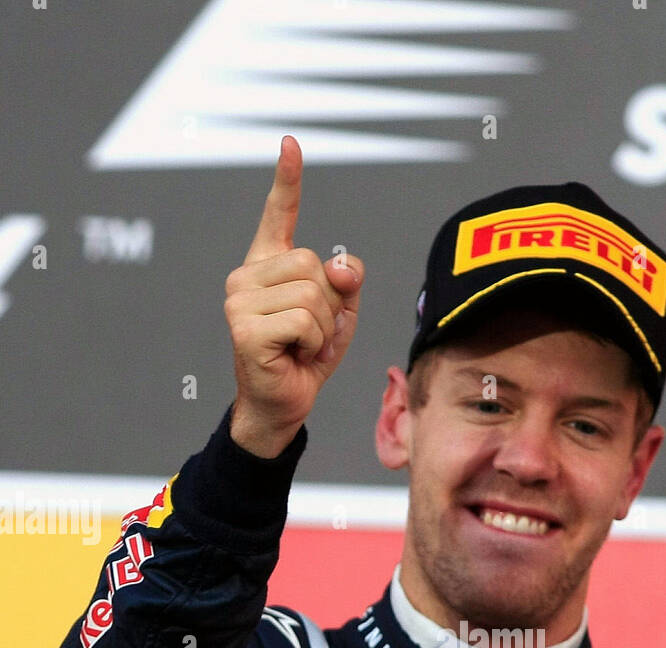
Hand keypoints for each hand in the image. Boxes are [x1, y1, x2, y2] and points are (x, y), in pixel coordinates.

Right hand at [224, 135, 363, 455]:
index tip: (291, 144)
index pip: (277, 216)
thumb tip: (339, 265)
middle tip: (312, 333)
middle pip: (312, 263)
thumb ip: (345, 282)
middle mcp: (247, 276)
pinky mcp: (245, 328)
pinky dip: (313, 343)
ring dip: (323, 327)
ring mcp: (239, 300)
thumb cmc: (306, 358)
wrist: (282, 405)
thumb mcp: (338, 315)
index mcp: (267, 267)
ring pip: (312, 293)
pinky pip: (304, 320)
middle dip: (329, 303)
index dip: (286, 180)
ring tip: (303, 346)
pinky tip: (294, 356)